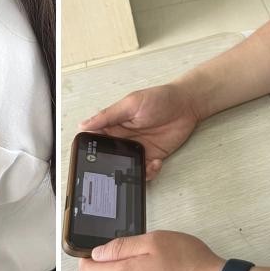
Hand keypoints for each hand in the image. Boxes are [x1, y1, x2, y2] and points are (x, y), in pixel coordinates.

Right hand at [79, 83, 200, 179]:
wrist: (186, 105)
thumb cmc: (159, 98)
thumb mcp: (130, 104)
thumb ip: (108, 115)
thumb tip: (83, 125)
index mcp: (114, 125)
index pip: (96, 140)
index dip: (90, 150)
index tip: (89, 159)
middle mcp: (124, 139)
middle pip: (110, 158)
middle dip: (111, 167)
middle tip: (117, 170)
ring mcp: (138, 149)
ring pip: (127, 168)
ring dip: (131, 172)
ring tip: (140, 167)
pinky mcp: (152, 156)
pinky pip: (145, 170)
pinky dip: (149, 172)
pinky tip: (156, 162)